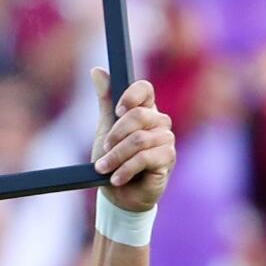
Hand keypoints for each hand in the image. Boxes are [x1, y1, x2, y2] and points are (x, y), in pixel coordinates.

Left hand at [93, 72, 174, 213]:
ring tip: (104, 169)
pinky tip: (116, 179)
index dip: (131, 95)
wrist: (118, 195)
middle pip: (139, 115)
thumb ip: (105, 101)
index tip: (117, 110)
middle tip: (103, 150)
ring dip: (116, 157)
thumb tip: (97, 70)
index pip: (145, 88)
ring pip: (139, 140)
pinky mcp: (168, 159)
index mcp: (144, 110)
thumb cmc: (113, 160)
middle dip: (115, 134)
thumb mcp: (105, 129)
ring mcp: (166, 140)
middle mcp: (159, 121)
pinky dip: (126, 169)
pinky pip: (145, 158)